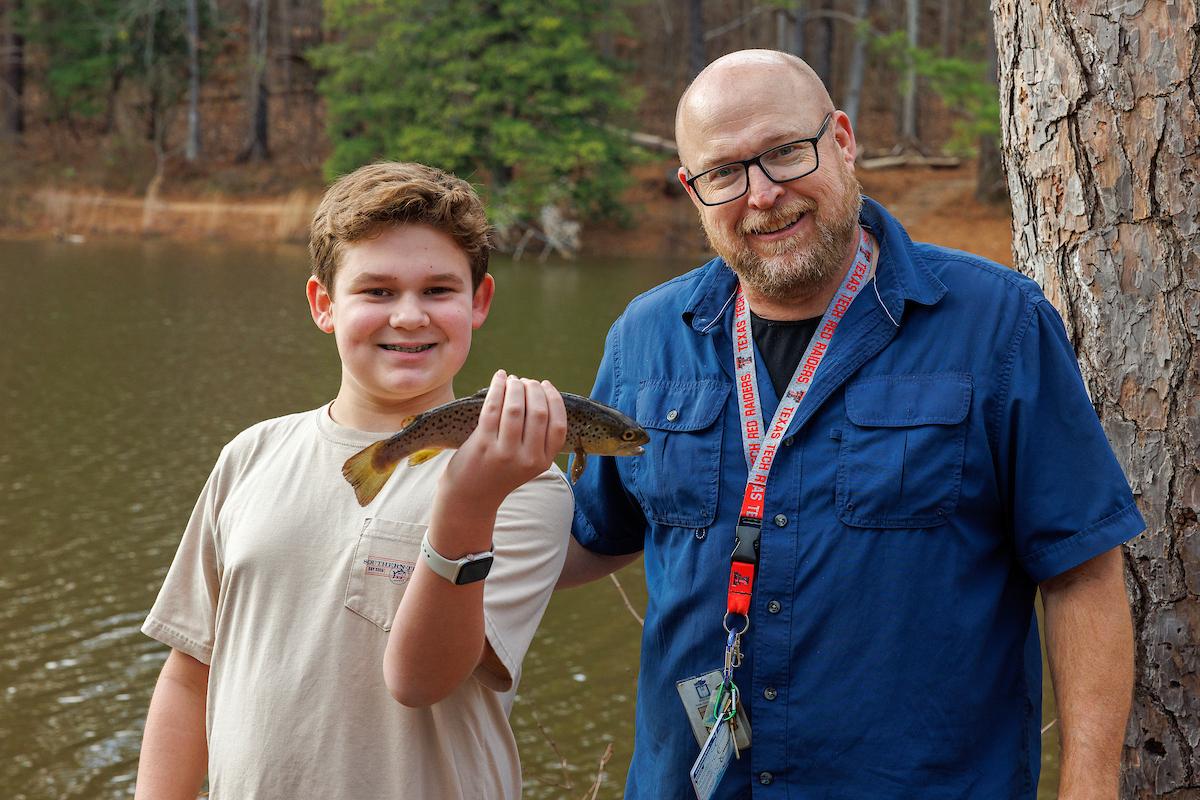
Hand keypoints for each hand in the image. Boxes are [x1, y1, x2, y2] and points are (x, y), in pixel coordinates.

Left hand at [440, 369, 567, 513]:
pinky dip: (497, 387)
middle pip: (538, 412)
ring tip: (513, 380)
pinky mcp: (483, 444)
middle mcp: (528, 459)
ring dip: (515, 387)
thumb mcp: (528, 463)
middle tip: (526, 382)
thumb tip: (541, 394)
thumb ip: (538, 438)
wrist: (472, 497)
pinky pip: (493, 408)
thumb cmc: (500, 474)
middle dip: (534, 389)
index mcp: (543, 462)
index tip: (546, 385)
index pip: (558, 425)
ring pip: (515, 408)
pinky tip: (499, 377)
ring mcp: (505, 452)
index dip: (554, 399)